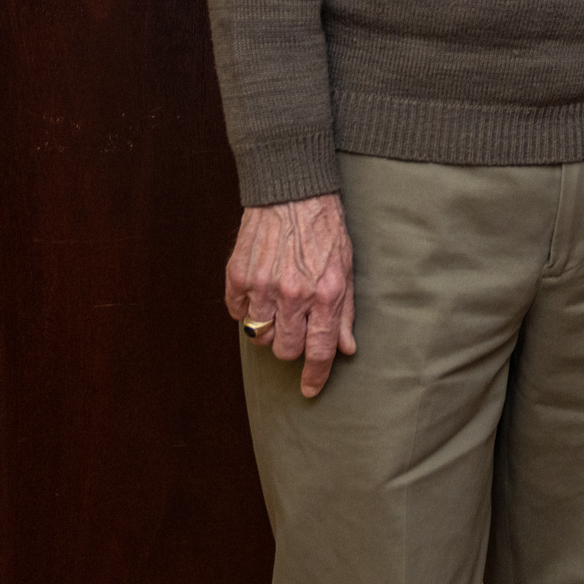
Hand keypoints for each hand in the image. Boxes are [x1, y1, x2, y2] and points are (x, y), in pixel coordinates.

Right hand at [225, 190, 357, 396]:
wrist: (292, 192)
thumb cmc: (324, 228)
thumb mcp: (346, 268)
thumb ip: (345, 312)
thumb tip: (346, 349)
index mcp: (325, 294)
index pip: (319, 351)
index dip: (315, 376)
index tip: (310, 390)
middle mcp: (293, 294)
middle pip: (284, 350)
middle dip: (290, 346)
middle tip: (294, 327)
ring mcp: (262, 286)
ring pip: (258, 336)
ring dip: (267, 328)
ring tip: (276, 305)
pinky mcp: (238, 276)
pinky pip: (236, 312)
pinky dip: (245, 309)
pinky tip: (258, 292)